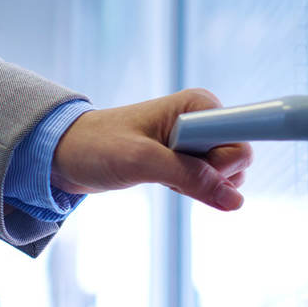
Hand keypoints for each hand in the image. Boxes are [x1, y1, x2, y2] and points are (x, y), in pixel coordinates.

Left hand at [51, 88, 253, 210]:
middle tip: (169, 173)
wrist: (66, 155)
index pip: (241, 136)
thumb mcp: (142, 162)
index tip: (198, 168)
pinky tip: (165, 183)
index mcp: (198, 106)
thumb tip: (235, 200)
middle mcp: (204, 120)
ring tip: (162, 176)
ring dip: (199, 186)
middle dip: (210, 177)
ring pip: (227, 176)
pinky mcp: (190, 159)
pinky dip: (191, 190)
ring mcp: (198, 140)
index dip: (226, 160)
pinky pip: (211, 183)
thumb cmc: (97, 146)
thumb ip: (191, 178)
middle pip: (239, 160)